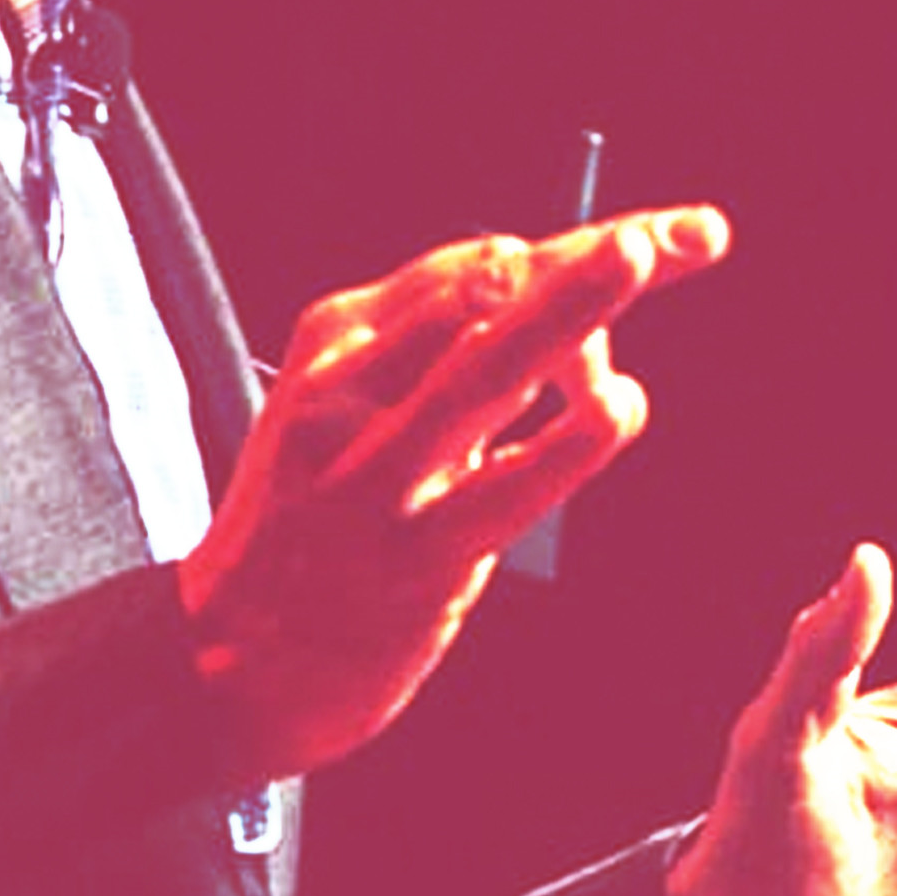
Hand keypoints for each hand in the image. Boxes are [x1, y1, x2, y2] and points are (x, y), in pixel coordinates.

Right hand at [179, 206, 730, 785]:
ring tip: (646, 260)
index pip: (471, 270)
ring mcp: (374, 476)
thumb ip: (443, 365)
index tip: (669, 237)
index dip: (574, 247)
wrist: (226, 662)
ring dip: (571, 308)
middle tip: (670, 233)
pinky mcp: (413, 559)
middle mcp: (345, 392)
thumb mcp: (347, 415)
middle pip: (483, 302)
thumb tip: (566, 312)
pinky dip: (568, 443)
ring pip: (486, 370)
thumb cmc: (311, 527)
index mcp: (334, 342)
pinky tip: (620, 409)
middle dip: (583, 260)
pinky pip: (504, 491)